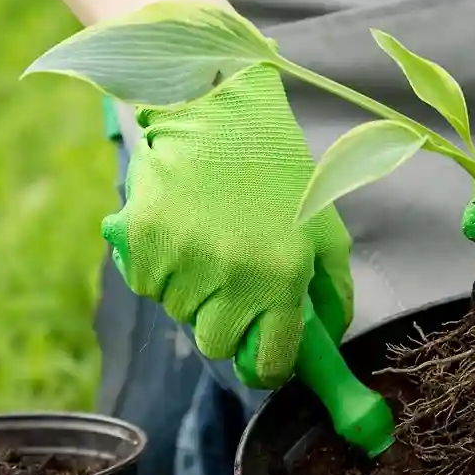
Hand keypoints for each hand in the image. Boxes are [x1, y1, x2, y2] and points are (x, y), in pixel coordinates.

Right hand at [101, 64, 352, 388]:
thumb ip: (333, 291)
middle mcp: (230, 277)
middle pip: (218, 346)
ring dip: (194, 290)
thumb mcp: (324, 226)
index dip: (268, 366)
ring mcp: (182, 262)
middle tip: (236, 284)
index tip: (266, 358)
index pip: (269, 362)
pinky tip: (180, 228)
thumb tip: (327, 341)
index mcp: (282, 276)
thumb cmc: (276, 168)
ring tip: (209, 238)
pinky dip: (160, 267)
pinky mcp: (141, 244)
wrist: (214, 108)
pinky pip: (148, 285)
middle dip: (228, 325)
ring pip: (180, 313)